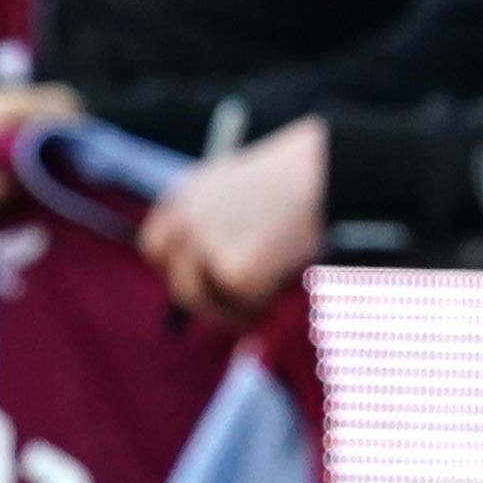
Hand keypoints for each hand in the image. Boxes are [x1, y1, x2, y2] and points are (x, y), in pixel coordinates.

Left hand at [137, 117, 330, 327]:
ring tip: (271, 301)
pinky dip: (261, 306)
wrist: (327, 171)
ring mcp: (204, 247)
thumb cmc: (302, 179)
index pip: (156, 245)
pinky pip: (240, 307)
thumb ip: (223, 229)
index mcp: (187, 193)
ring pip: (202, 301)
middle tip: (236, 310)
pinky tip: (284, 286)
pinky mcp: (230, 273)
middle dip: (203, 301)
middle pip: (175, 280)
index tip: (203, 285)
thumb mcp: (248, 196)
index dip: (178, 269)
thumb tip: (220, 281)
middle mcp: (185, 219)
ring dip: (233, 310)